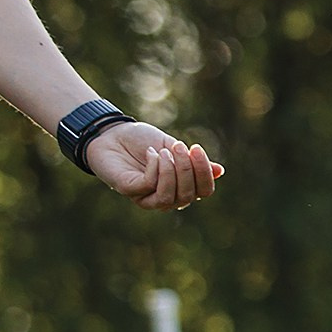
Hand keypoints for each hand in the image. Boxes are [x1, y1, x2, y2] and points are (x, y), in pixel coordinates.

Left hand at [89, 122, 224, 210]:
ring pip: (170, 196)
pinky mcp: (130, 192)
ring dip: (171, 171)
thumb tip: (220, 171)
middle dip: (187, 169)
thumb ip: (193, 161)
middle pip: (189, 196)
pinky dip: (154, 167)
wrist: (112, 133)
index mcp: (182, 187)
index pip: (204, 191)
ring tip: (164, 151)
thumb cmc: (143, 141)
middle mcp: (167, 197)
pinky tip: (150, 153)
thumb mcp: (173, 147)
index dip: (204, 173)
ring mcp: (147, 197)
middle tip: (178, 146)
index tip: (196, 148)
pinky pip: (150, 185)